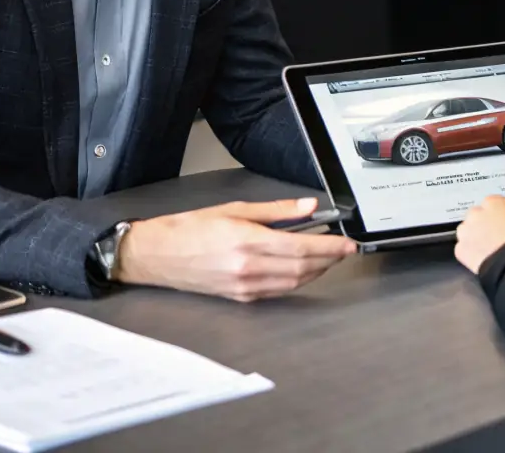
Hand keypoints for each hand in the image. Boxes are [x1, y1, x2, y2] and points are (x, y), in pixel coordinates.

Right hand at [116, 197, 355, 301]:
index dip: (330, 247)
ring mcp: (244, 287)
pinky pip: (278, 291)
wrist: (157, 255)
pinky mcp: (240, 297)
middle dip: (329, 260)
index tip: (347, 243)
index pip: (302, 248)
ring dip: (316, 272)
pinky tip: (303, 271)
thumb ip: (276, 210)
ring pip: (293, 282)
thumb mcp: (235, 209)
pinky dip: (296, 281)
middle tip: (344, 250)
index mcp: (248, 243)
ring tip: (329, 258)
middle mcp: (249, 268)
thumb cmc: (189, 229)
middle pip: (302, 268)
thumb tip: (308, 207)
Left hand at [454, 195, 504, 274]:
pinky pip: (464, 251)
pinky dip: (472, 256)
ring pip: (469, 234)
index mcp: (494, 201)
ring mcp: (466, 232)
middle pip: (480, 220)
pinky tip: (486, 260)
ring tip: (494, 252)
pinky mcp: (461, 250)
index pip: (495, 209)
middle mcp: (476, 213)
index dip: (504, 220)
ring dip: (478, 241)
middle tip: (503, 242)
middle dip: (489, 229)